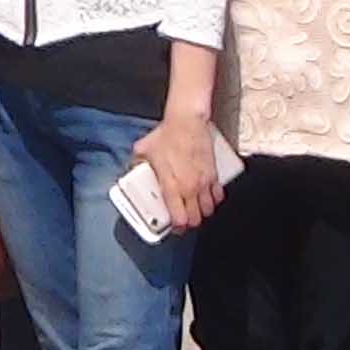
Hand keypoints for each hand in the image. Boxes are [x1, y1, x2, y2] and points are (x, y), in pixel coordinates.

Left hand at [132, 112, 223, 231]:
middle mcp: (190, 188)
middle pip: (195, 219)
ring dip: (202, 212)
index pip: (179, 218)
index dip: (176, 227)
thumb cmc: (167, 134)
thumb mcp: (143, 149)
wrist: (187, 122)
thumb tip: (131, 169)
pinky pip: (218, 195)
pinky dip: (214, 200)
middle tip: (183, 219)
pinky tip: (207, 196)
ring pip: (208, 210)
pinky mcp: (213, 174)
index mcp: (172, 185)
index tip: (173, 226)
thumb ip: (137, 163)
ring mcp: (204, 182)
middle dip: (189, 223)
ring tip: (194, 209)